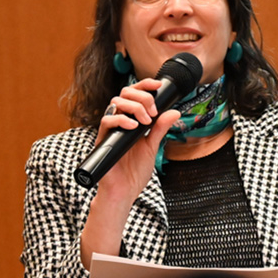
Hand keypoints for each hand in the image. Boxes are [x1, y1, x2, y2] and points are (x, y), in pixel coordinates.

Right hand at [80, 78, 180, 267]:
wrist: (124, 192)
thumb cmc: (135, 172)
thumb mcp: (152, 147)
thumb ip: (160, 129)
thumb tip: (174, 111)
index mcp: (132, 120)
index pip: (135, 94)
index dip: (145, 85)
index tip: (157, 85)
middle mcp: (120, 122)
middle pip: (124, 93)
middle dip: (141, 96)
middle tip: (152, 112)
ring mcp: (111, 129)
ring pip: (115, 103)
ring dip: (134, 107)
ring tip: (145, 122)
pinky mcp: (103, 139)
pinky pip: (107, 121)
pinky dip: (121, 120)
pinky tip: (133, 126)